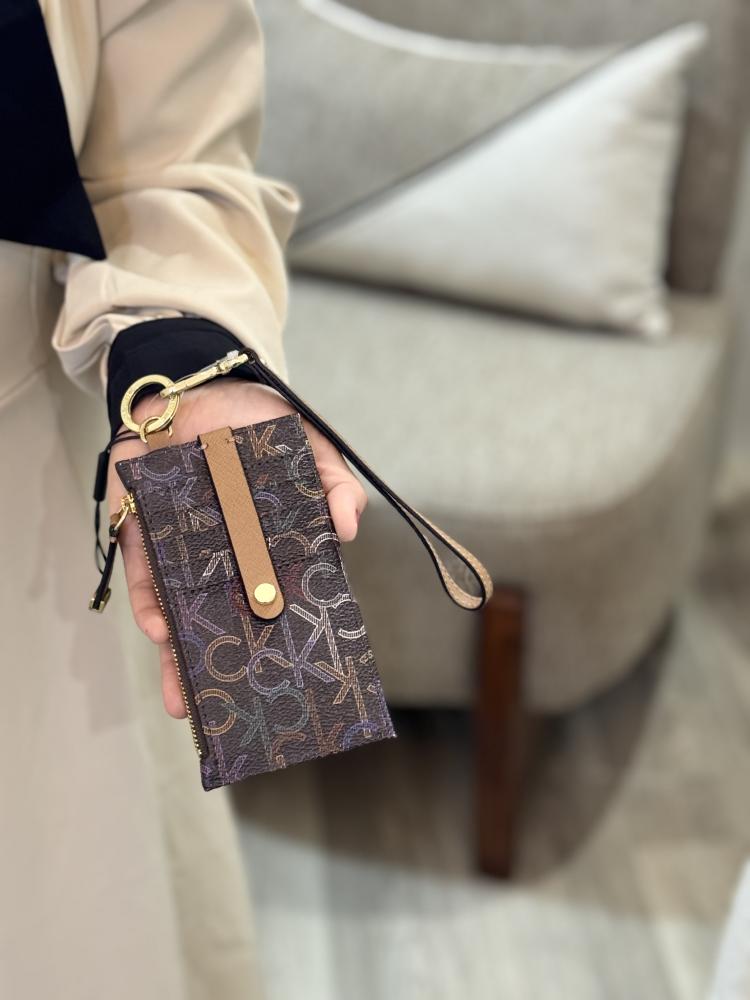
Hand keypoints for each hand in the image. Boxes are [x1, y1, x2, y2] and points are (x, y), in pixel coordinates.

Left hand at [107, 379, 366, 718]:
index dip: (279, 639)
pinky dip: (150, 601)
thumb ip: (333, 482)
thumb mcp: (308, 446)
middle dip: (220, 668)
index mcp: (265, 545)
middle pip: (223, 620)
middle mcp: (223, 557)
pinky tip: (159, 628)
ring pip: (179, 611)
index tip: (286, 680)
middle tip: (224, 715)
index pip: (275, 600)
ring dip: (178, 654)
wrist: (195, 382)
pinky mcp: (142, 530)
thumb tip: (349, 527)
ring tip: (184, 700)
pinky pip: (145, 573)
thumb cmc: (257, 419)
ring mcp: (182, 548)